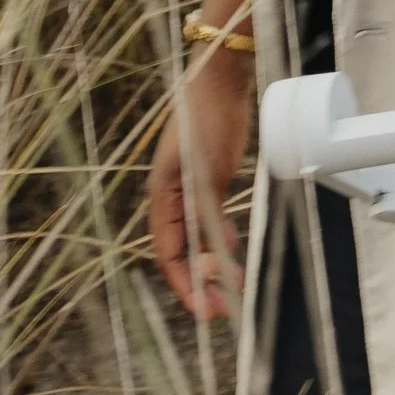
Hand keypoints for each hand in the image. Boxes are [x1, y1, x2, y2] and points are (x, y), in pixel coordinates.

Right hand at [148, 51, 253, 320]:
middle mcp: (171, 198)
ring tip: (233, 286)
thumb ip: (203, 210)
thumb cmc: (206, 122)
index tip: (205, 310)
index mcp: (161, 197)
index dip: (185, 285)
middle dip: (199, 282)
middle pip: (181, 252)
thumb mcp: (204, 170)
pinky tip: (231, 246)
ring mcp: (189, 188)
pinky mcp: (208, 178)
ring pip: (196, 238)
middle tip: (224, 308)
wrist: (220, 83)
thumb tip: (208, 253)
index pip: (168, 254)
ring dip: (211, 263)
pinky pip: (208, 218)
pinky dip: (219, 236)